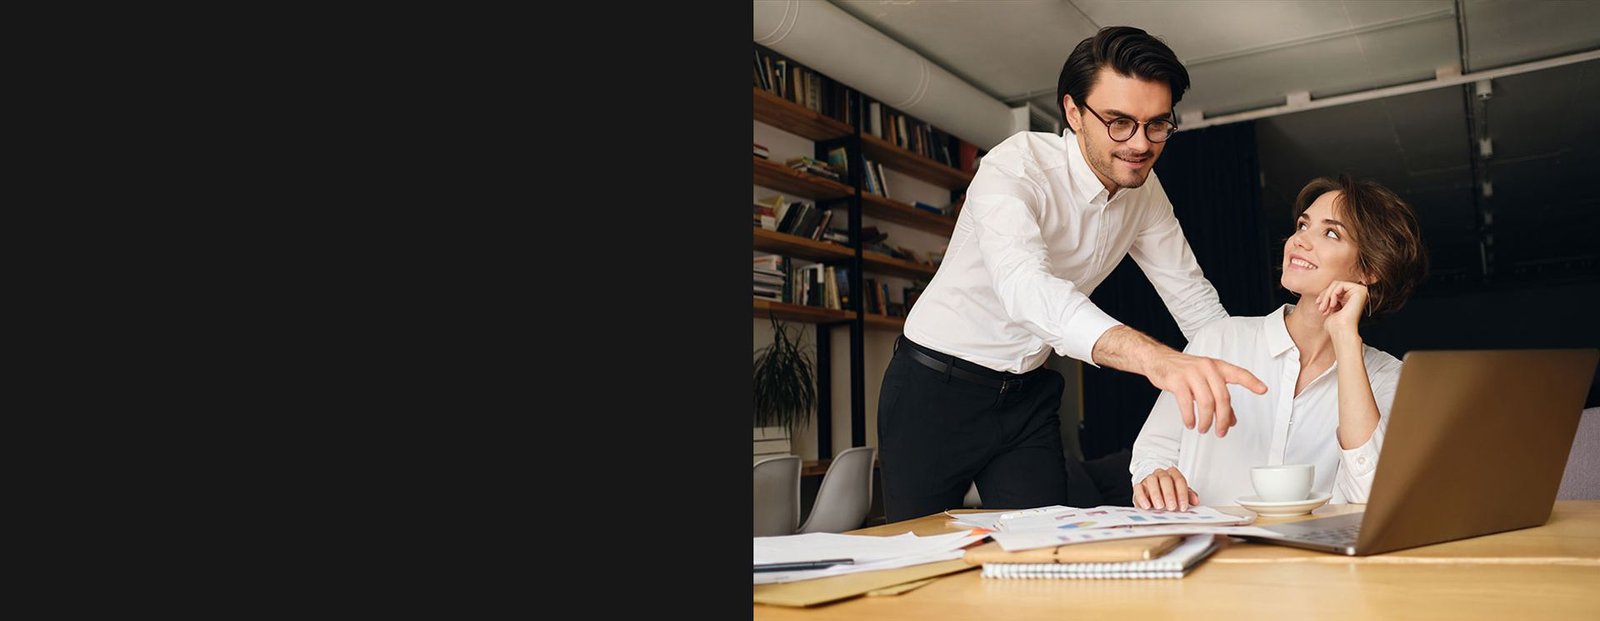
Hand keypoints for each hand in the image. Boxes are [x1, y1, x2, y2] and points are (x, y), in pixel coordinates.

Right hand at [1134, 467, 1200, 510]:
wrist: (1153, 491)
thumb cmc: (1168, 492)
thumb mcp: (1180, 493)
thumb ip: (1188, 495)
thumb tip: (1195, 500)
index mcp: (1172, 474)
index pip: (1179, 480)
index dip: (1182, 494)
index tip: (1183, 506)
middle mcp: (1160, 474)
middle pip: (1165, 479)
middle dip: (1169, 494)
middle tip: (1172, 506)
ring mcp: (1149, 479)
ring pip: (1151, 481)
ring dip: (1156, 495)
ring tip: (1160, 507)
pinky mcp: (1139, 486)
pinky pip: (1138, 488)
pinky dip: (1142, 497)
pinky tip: (1147, 506)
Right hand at [1145, 349, 1267, 437]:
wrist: (1158, 359)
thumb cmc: (1182, 370)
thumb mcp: (1204, 380)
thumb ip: (1219, 398)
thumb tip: (1231, 419)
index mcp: (1216, 366)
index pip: (1238, 373)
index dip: (1252, 382)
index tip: (1263, 390)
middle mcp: (1206, 368)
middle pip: (1222, 397)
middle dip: (1223, 418)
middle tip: (1221, 431)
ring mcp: (1191, 373)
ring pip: (1206, 402)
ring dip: (1206, 420)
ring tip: (1204, 428)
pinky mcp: (1177, 381)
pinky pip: (1187, 403)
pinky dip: (1190, 417)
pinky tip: (1190, 423)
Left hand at [1315, 280, 1367, 341]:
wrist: (1341, 331)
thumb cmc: (1335, 324)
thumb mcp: (1330, 306)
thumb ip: (1330, 297)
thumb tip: (1323, 291)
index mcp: (1352, 298)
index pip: (1335, 288)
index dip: (1325, 295)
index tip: (1318, 303)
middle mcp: (1358, 294)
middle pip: (1336, 285)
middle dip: (1325, 295)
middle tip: (1321, 307)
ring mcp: (1361, 291)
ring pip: (1337, 284)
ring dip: (1327, 296)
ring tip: (1325, 307)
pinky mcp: (1360, 291)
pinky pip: (1340, 285)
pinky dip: (1333, 294)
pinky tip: (1333, 305)